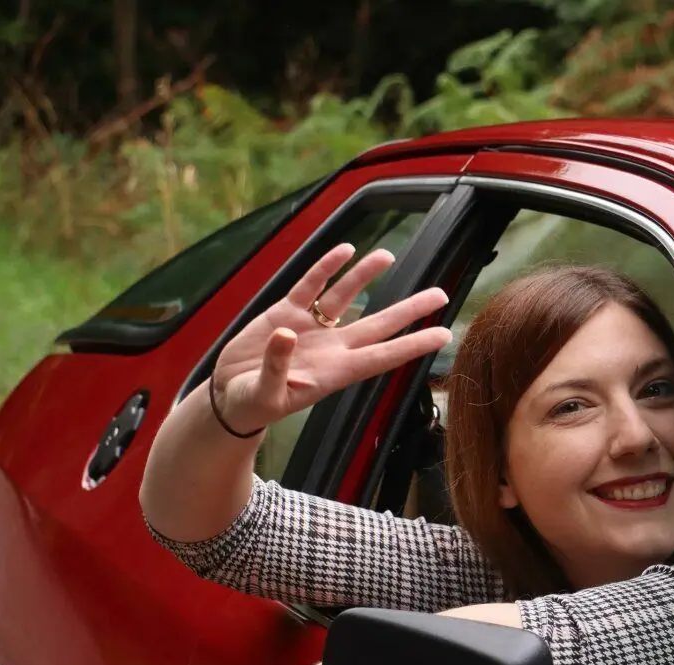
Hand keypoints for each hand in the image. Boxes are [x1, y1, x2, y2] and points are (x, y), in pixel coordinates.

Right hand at [211, 244, 451, 432]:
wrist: (229, 396)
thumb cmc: (251, 404)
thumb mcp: (263, 395)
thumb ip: (277, 366)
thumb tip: (288, 334)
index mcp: (335, 373)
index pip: (384, 356)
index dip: (414, 345)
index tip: (444, 335)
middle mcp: (331, 347)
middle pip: (379, 324)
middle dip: (411, 310)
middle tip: (442, 295)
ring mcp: (311, 328)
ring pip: (345, 296)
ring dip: (365, 275)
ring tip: (387, 255)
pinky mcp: (286, 313)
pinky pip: (311, 285)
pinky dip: (326, 268)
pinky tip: (344, 250)